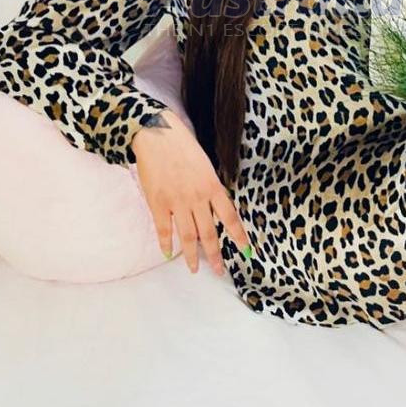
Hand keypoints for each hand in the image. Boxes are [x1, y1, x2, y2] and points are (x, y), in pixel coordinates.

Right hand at [131, 109, 250, 275]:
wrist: (158, 135)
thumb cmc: (184, 147)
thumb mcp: (206, 166)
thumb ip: (212, 188)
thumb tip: (217, 208)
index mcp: (213, 187)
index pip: (230, 217)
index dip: (239, 237)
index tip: (247, 252)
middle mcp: (197, 198)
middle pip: (209, 233)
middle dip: (215, 255)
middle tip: (220, 271)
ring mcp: (177, 202)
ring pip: (188, 236)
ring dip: (192, 256)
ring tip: (194, 270)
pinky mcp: (158, 203)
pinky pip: (163, 229)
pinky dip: (166, 244)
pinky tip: (169, 254)